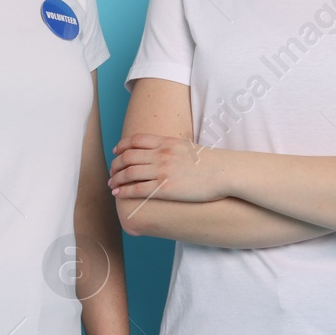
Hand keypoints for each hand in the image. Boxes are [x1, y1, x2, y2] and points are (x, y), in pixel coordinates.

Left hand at [109, 134, 225, 201]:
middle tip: (112, 172)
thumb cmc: (210, 163)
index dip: (122, 146)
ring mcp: (161, 171)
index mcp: (166, 142)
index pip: (135, 140)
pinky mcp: (164, 188)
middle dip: (116, 165)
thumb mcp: (188, 148)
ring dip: (116, 179)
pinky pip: (137, 189)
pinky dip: (124, 191)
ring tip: (112, 185)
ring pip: (129, 173)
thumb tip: (165, 152)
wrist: (224, 172)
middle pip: (128, 156)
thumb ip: (172, 148)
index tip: (116, 152)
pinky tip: (118, 194)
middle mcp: (161, 154)